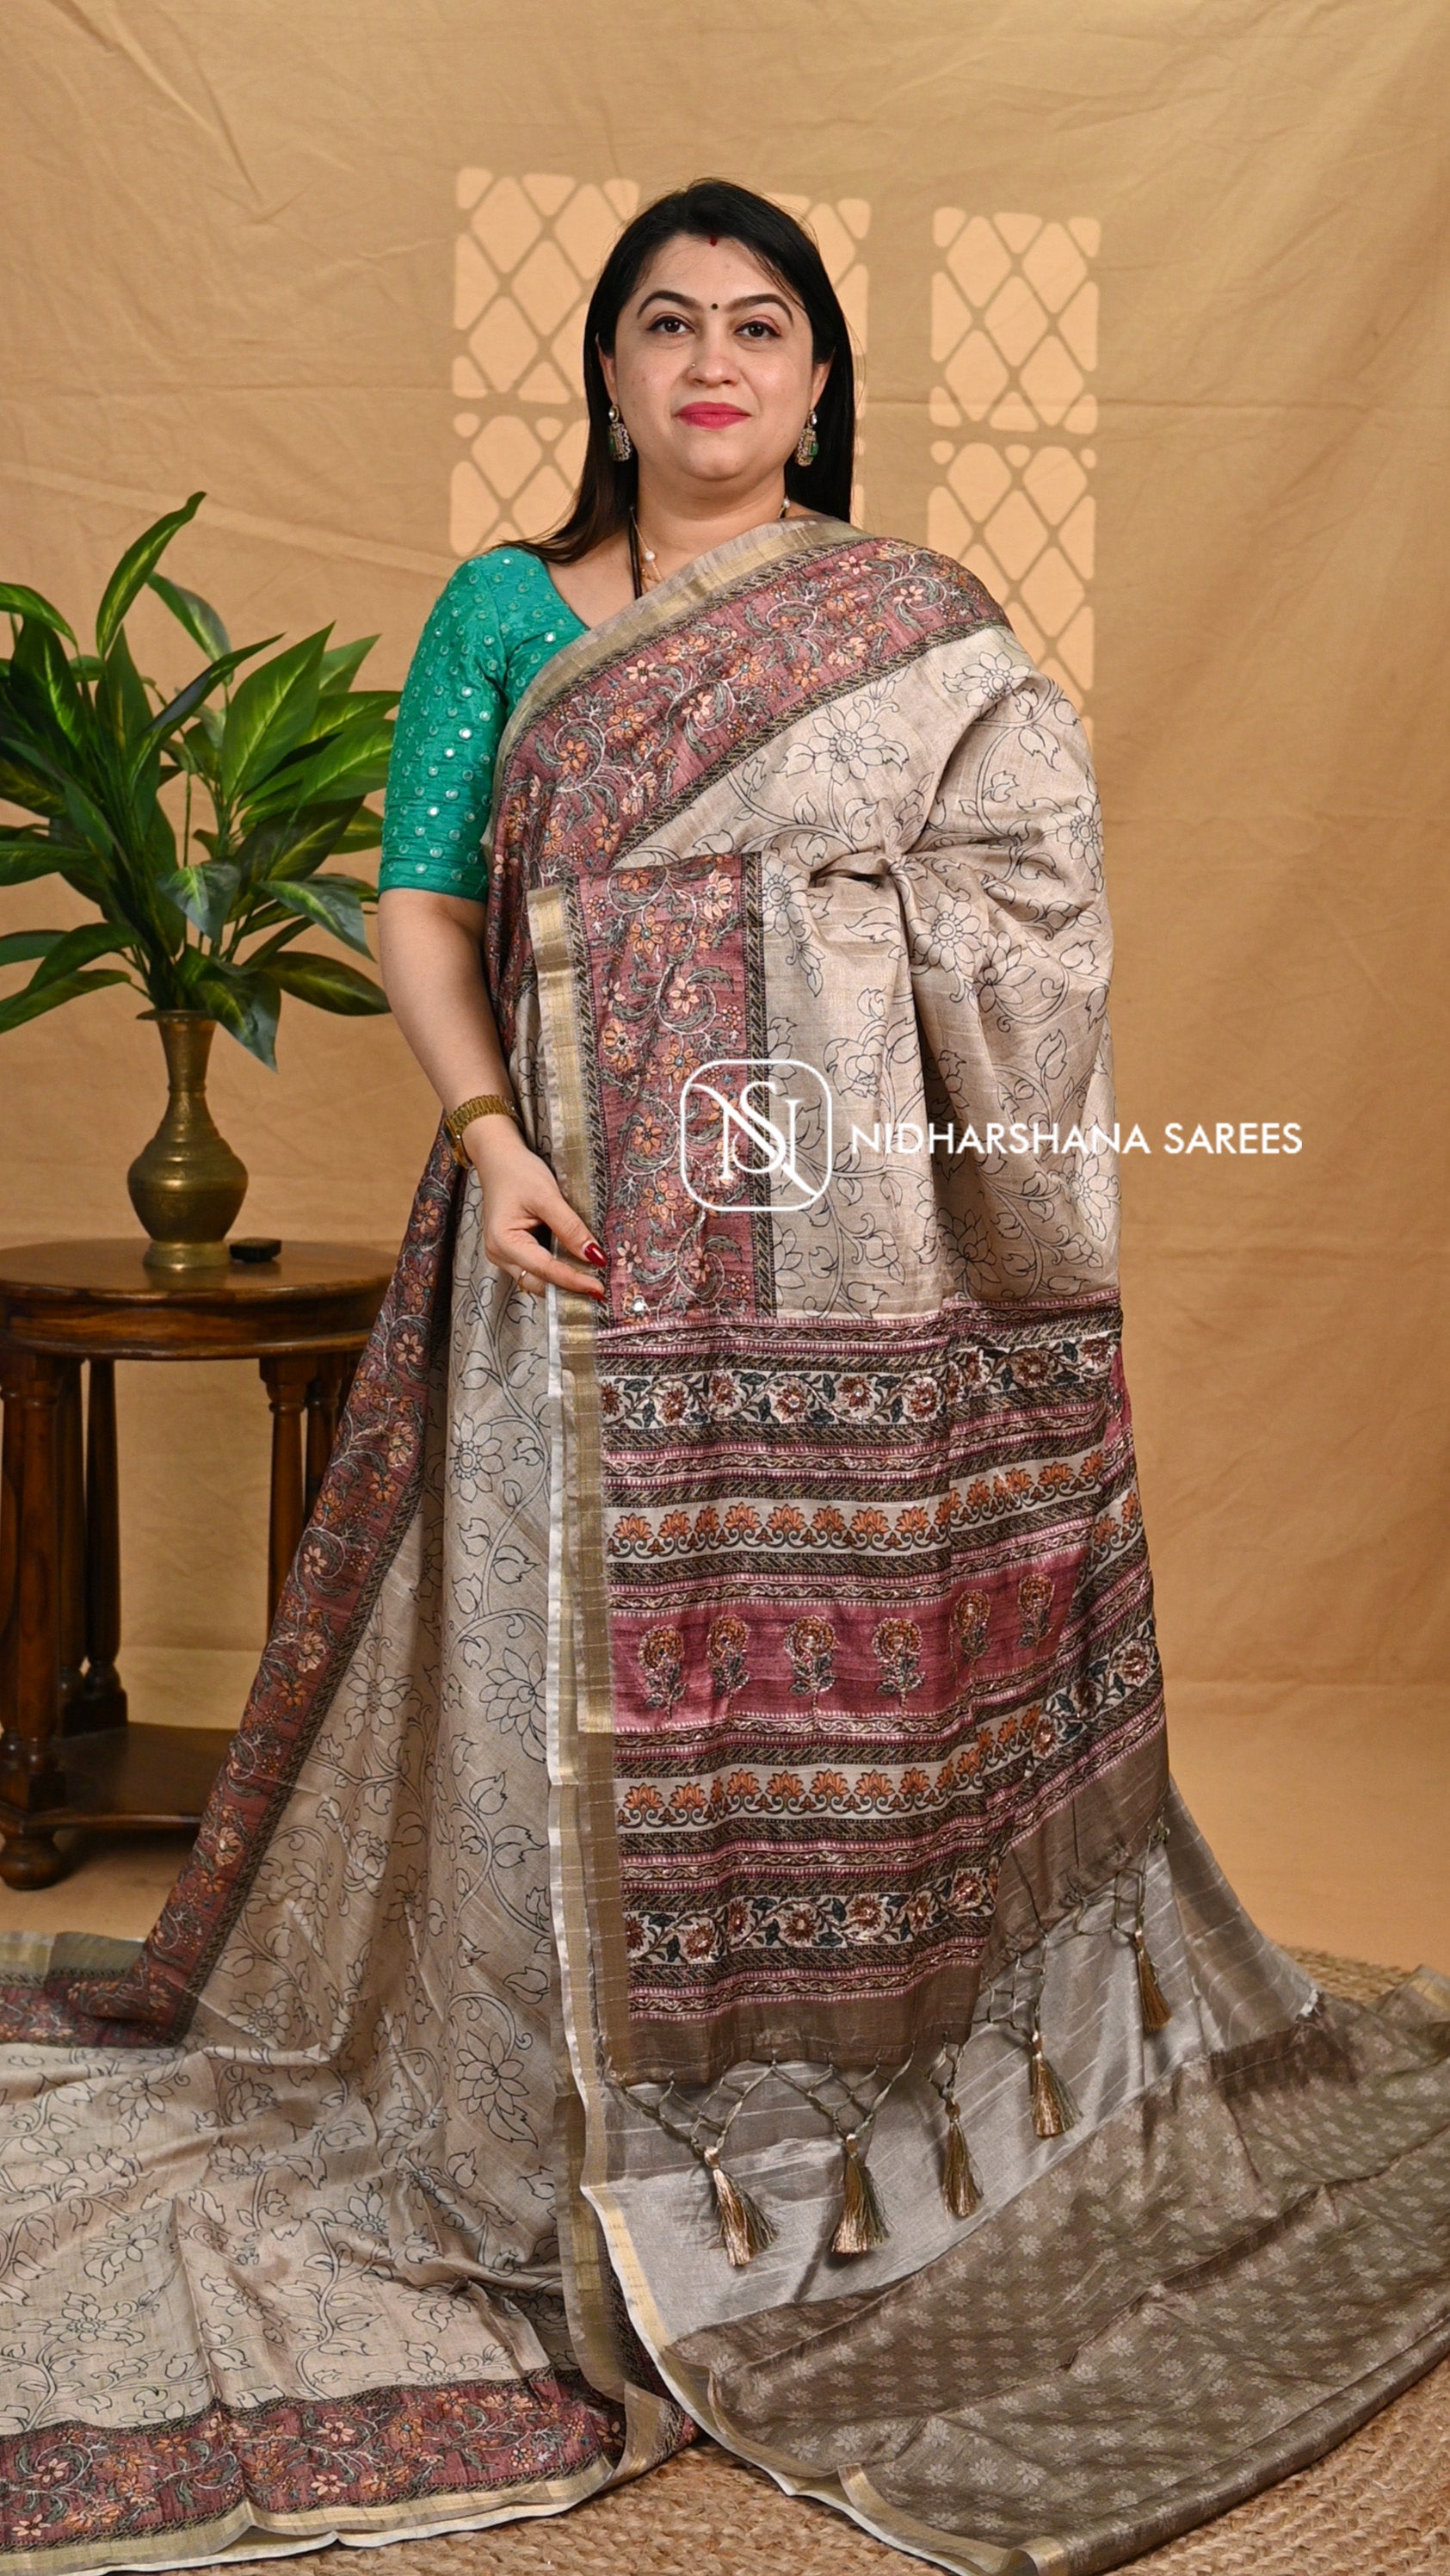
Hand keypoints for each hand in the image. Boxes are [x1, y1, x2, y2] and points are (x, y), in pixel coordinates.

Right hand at [465, 1116, 606, 1300]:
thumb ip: (570, 1228)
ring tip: (592, 1280)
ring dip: (562, 1281)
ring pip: (537, 1279)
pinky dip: (555, 1270)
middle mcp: (499, 1254)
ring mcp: (503, 1254)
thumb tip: (594, 1256)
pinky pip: (535, 1269)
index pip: (545, 1269)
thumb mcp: (547, 1196)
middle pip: (538, 1282)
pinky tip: (576, 1267)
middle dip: (568, 1288)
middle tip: (600, 1289)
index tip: (599, 1289)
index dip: (573, 1280)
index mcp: (503, 1241)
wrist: (498, 1157)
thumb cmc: (518, 1172)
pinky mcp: (511, 1251)